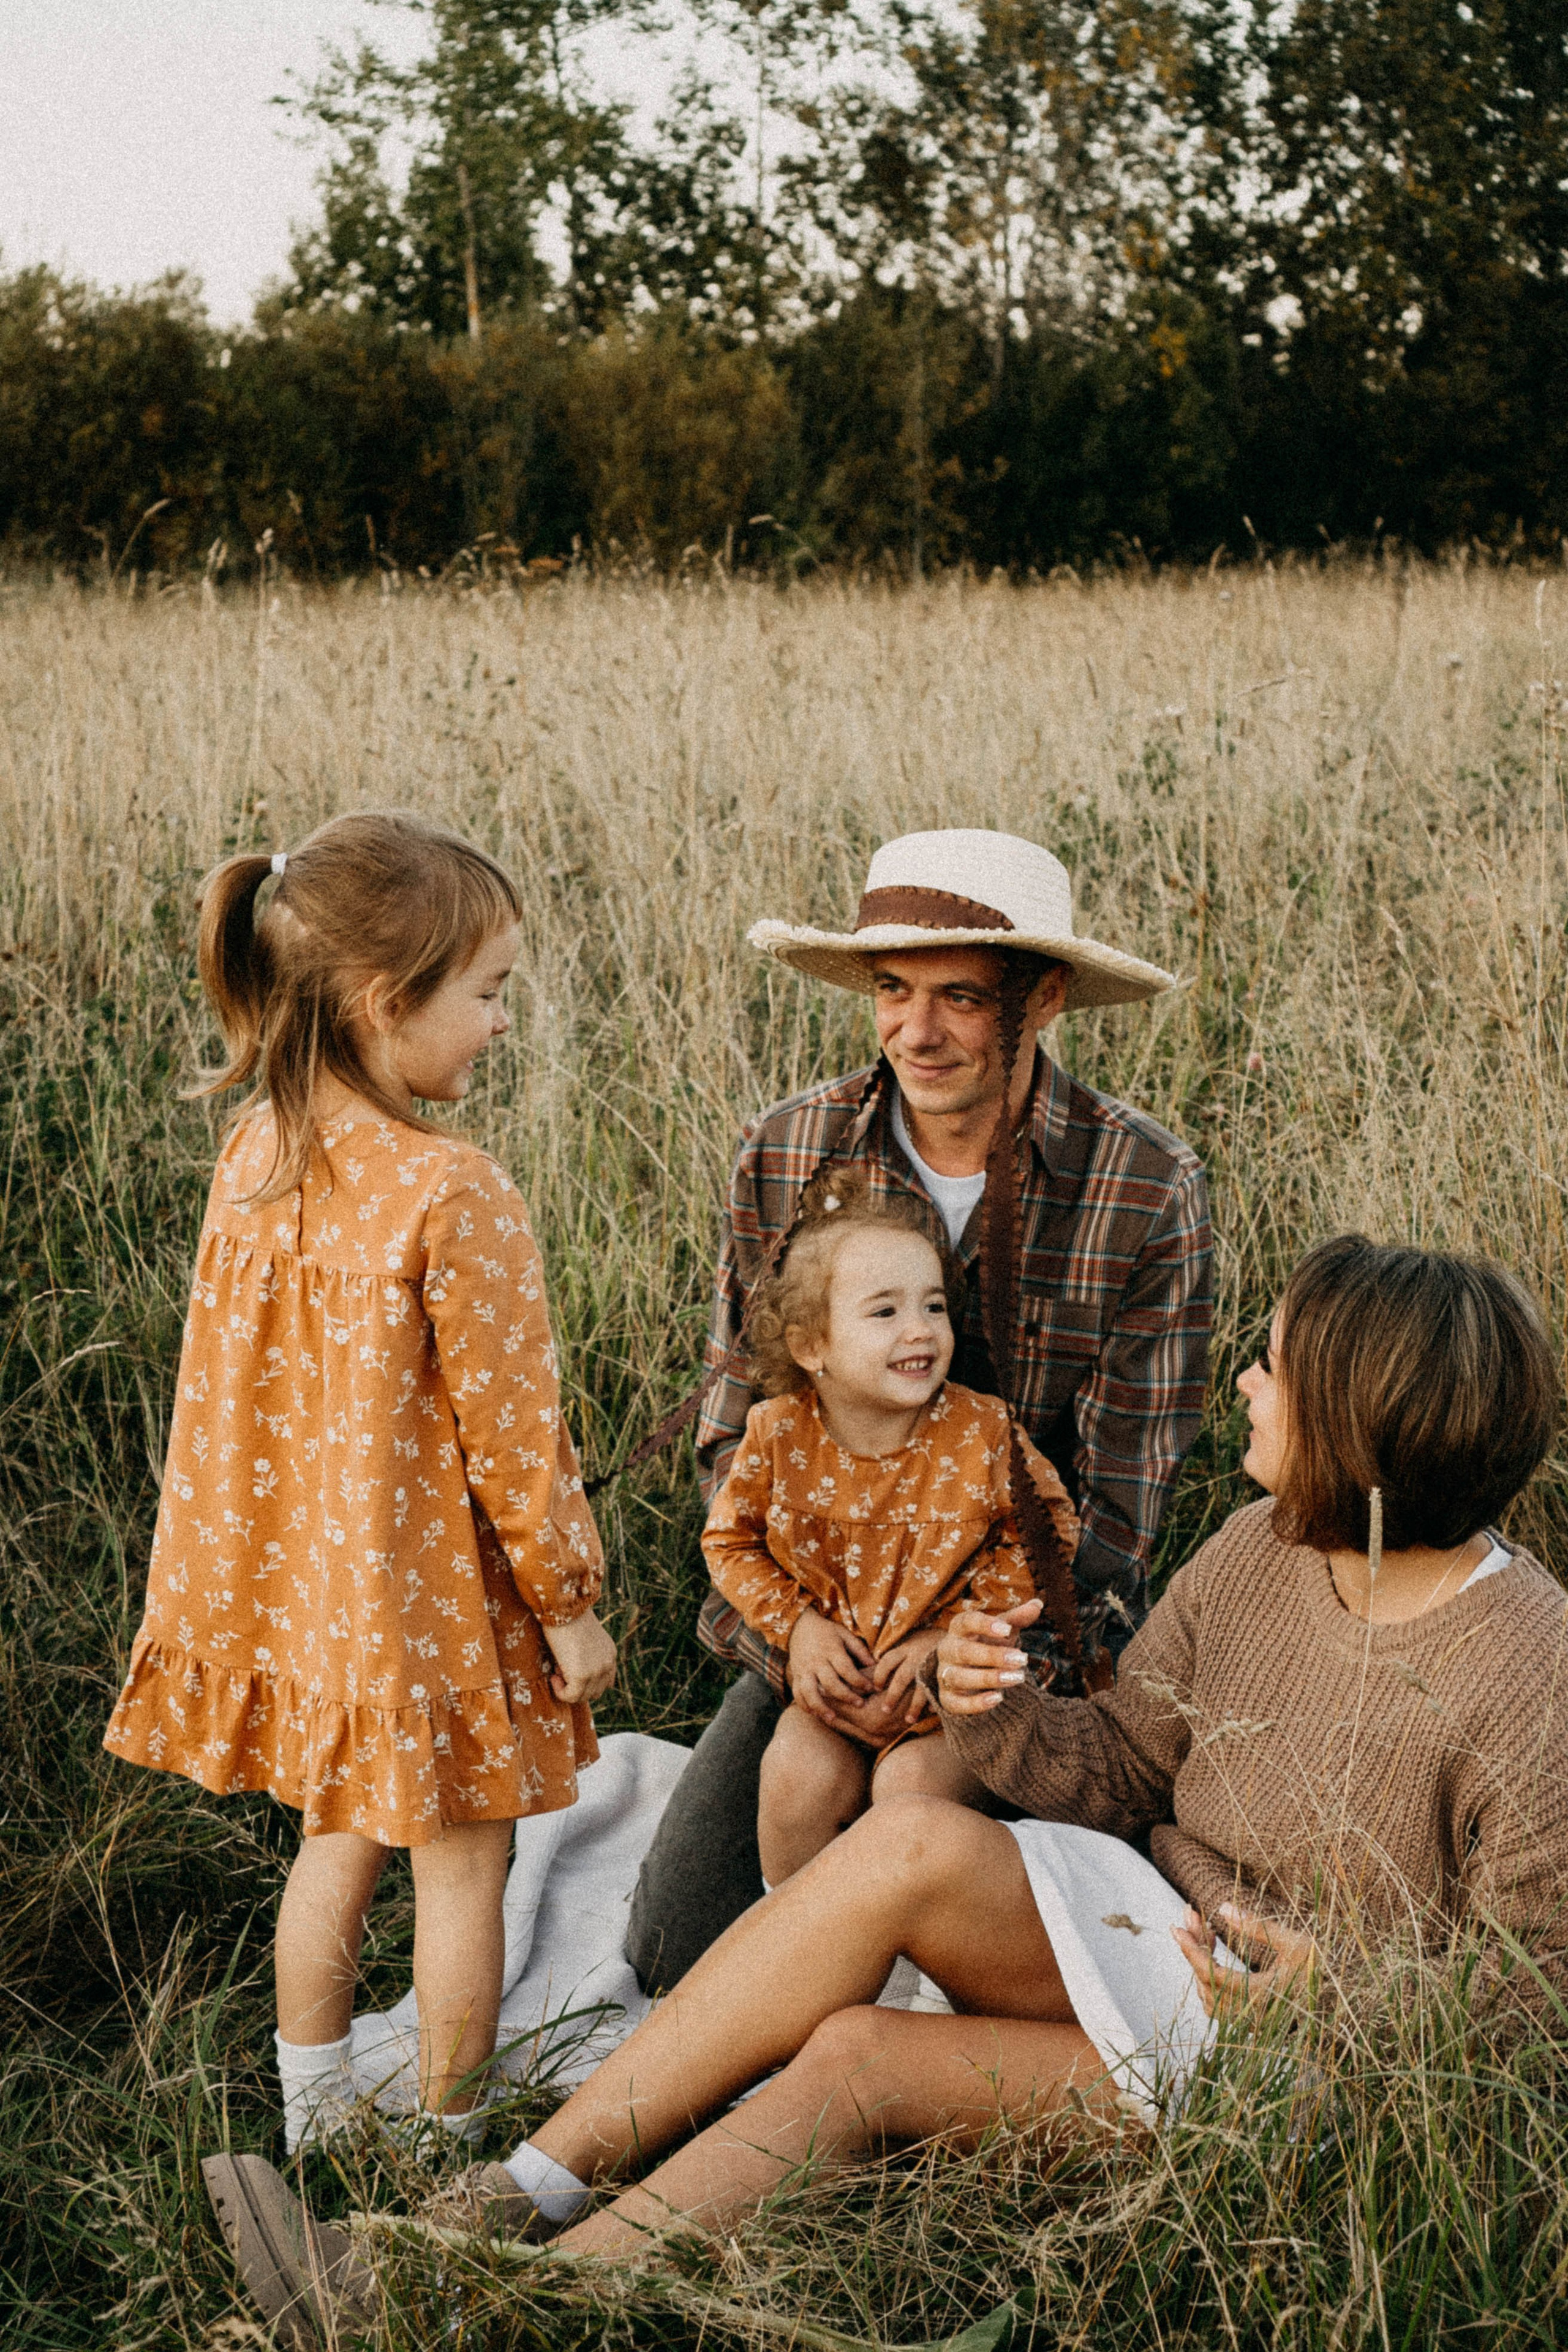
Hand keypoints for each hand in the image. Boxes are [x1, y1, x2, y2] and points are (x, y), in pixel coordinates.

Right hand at [542, 1609, 617, 1705]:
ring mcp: (597, 1671)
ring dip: (567, 1688)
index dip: (587, 1682)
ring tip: (557, 1669)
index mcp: (610, 1653)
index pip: (606, 1682)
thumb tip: (568, 1672)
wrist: (563, 1608)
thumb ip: (586, 1655)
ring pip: (582, 1697)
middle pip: (595, 1692)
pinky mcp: (582, 1676)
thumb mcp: (583, 1637)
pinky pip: (571, 1697)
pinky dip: (560, 1691)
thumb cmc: (567, 1617)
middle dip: (576, 1686)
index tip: (569, 1671)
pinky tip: (553, 1676)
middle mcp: (608, 1664)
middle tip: (561, 1668)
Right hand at [787, 1608, 874, 1726]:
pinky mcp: (796, 1675)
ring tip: (833, 1718)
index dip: (859, 1680)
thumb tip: (875, 1665)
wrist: (798, 1626)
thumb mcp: (844, 1634)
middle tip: (860, 1705)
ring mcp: (804, 1670)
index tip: (871, 1688)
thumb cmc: (827, 1631)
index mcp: (830, 1650)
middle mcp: (816, 1661)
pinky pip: (797, 1693)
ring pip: (810, 1691)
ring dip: (821, 1706)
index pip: (846, 1668)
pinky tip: (815, 1714)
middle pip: (830, 1682)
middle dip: (846, 1696)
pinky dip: (804, 1705)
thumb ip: (859, 1650)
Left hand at [871, 1636, 938, 1727]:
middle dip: (893, 1696)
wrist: (957, 1634)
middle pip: (902, 1677)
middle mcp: (918, 1656)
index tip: (876, 1688)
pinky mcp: (946, 1672)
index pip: (887, 1661)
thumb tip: (874, 1665)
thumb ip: (898, 1654)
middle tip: (885, 1710)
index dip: (879, 1675)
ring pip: (921, 1688)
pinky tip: (930, 1712)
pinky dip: (935, 1702)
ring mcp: (933, 1665)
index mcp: (906, 1648)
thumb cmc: (928, 1640)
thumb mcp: (911, 1640)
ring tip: (908, 1720)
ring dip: (914, 1706)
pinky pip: (940, 1690)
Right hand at [931, 1598, 1041, 1714]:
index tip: (1007, 1629)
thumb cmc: (987, 1643)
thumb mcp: (1002, 1630)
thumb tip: (1038, 1604)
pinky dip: (975, 1703)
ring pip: (958, 1677)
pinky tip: (998, 1698)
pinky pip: (955, 1703)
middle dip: (992, 1656)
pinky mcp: (947, 1698)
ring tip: (1017, 1678)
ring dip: (988, 1678)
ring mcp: (945, 1675)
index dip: (984, 1625)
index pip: (966, 1622)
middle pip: (963, 1651)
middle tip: (1022, 1658)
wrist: (971, 1671)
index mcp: (959, 1629)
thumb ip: (1017, 1619)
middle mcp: (948, 1650)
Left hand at [1170, 1903, 1317, 2018]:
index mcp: (1261, 1997)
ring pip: (1209, 1996)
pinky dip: (1211, 1976)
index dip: (1190, 1950)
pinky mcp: (1254, 2022)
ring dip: (1201, 1962)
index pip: (1211, 1974)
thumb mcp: (1296, 1944)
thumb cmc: (1327, 1971)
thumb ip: (1257, 1927)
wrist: (1348, 2006)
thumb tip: (1222, 1907)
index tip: (1176, 1926)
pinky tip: (1216, 1950)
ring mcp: (1252, 2023)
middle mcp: (1252, 2016)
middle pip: (1206, 1982)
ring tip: (1206, 1930)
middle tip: (1191, 1914)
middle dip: (1194, 1946)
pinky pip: (1220, 2003)